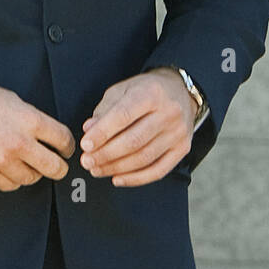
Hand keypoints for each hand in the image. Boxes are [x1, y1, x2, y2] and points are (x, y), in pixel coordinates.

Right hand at [0, 75, 75, 190]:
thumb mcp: (10, 100)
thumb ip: (32, 120)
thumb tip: (48, 138)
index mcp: (28, 120)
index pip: (64, 141)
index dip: (67, 146)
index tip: (63, 148)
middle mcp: (18, 142)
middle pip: (55, 168)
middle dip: (57, 166)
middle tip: (53, 163)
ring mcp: (1, 160)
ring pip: (32, 179)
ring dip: (31, 171)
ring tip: (22, 161)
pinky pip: (10, 185)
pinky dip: (11, 178)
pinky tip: (5, 166)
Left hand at [80, 69, 195, 186]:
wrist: (179, 91)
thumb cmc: (145, 90)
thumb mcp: (122, 90)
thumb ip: (104, 110)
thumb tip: (88, 130)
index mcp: (150, 94)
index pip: (123, 116)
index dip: (102, 133)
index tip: (85, 144)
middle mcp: (169, 113)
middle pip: (134, 141)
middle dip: (106, 154)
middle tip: (86, 161)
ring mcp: (178, 133)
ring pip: (144, 158)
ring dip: (117, 168)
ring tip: (97, 169)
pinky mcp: (183, 149)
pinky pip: (159, 170)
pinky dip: (136, 178)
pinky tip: (118, 178)